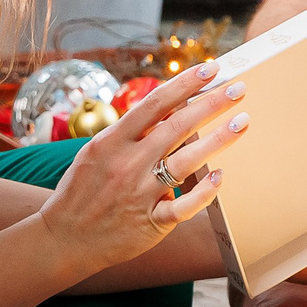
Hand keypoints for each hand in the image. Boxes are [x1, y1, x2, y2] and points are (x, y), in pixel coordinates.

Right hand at [35, 64, 246, 278]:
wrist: (64, 238)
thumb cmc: (84, 190)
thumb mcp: (97, 152)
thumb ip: (130, 132)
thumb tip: (169, 106)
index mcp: (112, 141)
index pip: (154, 103)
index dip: (185, 84)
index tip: (210, 68)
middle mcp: (127, 163)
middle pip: (176, 126)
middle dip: (210, 104)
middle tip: (238, 88)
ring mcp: (139, 193)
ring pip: (185, 161)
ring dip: (218, 139)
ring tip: (242, 121)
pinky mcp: (150, 222)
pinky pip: (182, 206)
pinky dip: (203, 192)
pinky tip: (220, 176)